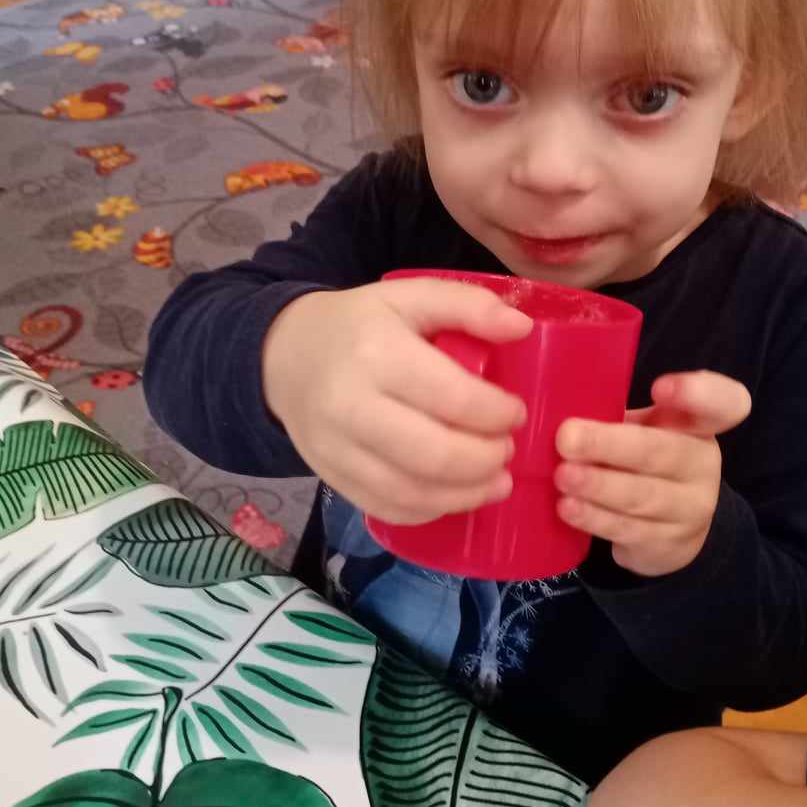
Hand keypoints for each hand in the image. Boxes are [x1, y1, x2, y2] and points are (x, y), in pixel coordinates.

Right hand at [262, 279, 530, 523]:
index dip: (497, 414)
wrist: (285, 356)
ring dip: (467, 495)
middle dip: (486, 459)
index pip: (453, 398)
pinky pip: (388, 509)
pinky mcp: (332, 478)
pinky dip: (431, 510)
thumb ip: (468, 305)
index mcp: (376, 353)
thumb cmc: (358, 325)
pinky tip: (455, 495)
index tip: (516, 413)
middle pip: (434, 455)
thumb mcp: (409, 296)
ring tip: (496, 481)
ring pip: (413, 492)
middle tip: (507, 450)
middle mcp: (351, 406)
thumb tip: (522, 328)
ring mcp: (336, 450)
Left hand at [554, 371, 750, 576]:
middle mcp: (702, 465)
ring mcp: (691, 508)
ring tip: (563, 476)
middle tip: (567, 438)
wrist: (674, 527)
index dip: (697, 393)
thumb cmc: (647, 461)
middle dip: (611, 445)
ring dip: (598, 486)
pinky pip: (629, 530)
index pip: (723, 403)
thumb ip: (616, 416)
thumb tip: (554, 411)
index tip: (659, 388)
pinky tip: (568, 508)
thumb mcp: (646, 430)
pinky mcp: (669, 543)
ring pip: (643, 496)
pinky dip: (595, 518)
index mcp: (698, 425)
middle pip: (663, 452)